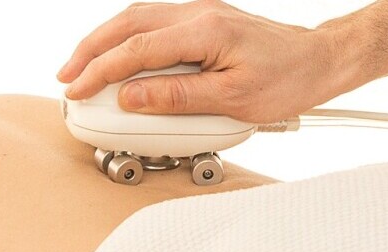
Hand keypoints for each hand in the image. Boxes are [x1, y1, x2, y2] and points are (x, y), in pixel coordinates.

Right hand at [58, 0, 354, 122]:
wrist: (320, 61)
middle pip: (126, 24)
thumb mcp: (233, 100)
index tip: (78, 91)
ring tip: (82, 69)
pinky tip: (117, 59)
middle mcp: (197, 14)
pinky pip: (152, 24)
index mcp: (204, 31)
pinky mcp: (202, 22)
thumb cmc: (288, 80)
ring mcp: (199, 14)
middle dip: (89, 51)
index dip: (100, 72)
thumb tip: (131, 98)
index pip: (136, 50)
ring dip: (104, 43)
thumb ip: (176, 98)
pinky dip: (125, 41)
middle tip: (67, 79)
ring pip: (136, 20)